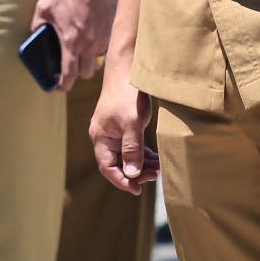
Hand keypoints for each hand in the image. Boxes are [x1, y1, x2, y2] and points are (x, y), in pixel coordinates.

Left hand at [31, 0, 115, 91]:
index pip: (70, 75)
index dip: (64, 85)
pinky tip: (91, 34)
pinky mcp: (112, 31)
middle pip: (87, 73)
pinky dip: (98, 45)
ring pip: (98, 60)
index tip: (59, 86)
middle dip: (78, 73)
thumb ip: (37, 25)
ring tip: (81, 48)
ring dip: (89, 59)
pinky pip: (105, 46)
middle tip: (71, 65)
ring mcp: (103, 39)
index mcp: (71, 42)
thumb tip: (35, 36)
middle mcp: (89, 45)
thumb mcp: (44, 8)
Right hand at [89, 67, 157, 193]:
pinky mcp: (122, 126)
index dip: (122, 181)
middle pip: (117, 164)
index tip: (138, 190)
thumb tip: (132, 175)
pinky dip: (142, 154)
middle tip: (154, 175)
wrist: (128, 70)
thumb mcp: (132, 124)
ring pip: (125, 156)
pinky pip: (130, 147)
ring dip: (141, 164)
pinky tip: (155, 157)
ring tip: (158, 167)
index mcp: (100, 137)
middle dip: (135, 172)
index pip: (107, 167)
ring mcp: (112, 132)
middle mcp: (103, 137)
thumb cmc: (128, 95)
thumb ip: (132, 150)